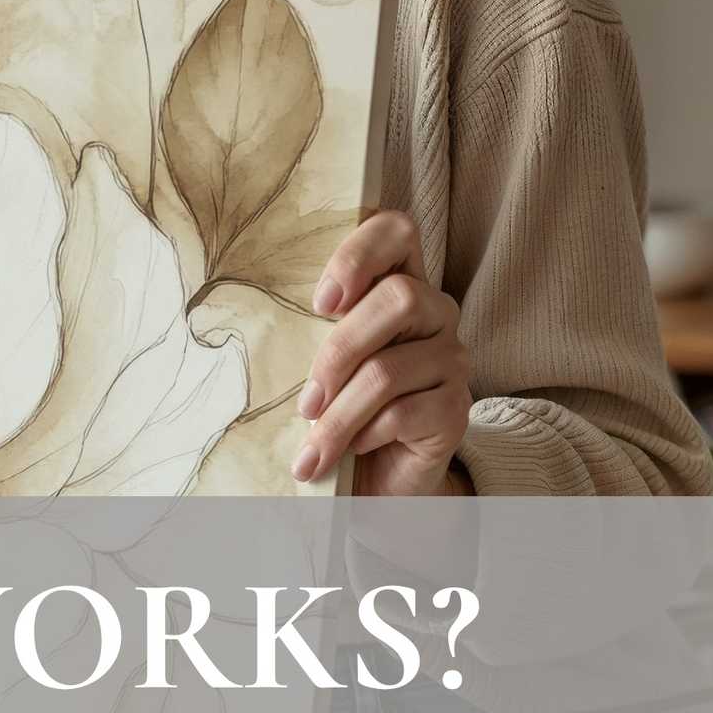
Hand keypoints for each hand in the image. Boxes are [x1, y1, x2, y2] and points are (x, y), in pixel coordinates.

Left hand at [291, 211, 470, 496]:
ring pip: (388, 369)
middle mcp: (436, 313)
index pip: (397, 232)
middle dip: (340, 351)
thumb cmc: (339, 409)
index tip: (321, 303)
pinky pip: (403, 413)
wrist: (374, 480)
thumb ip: (312, 329)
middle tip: (306, 401)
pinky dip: (365, 434)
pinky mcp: (457, 408)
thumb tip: (255, 319)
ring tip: (311, 446)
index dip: (359, 255)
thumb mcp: (321, 361)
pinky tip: (351, 451)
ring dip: (339, 414)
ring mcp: (451, 360)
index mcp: (399, 286)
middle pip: (398, 299)